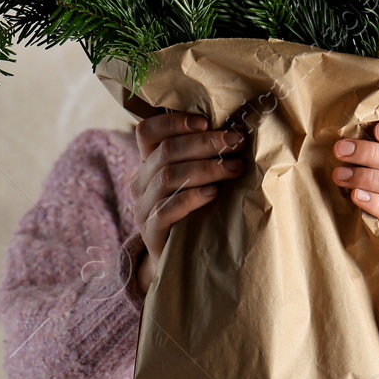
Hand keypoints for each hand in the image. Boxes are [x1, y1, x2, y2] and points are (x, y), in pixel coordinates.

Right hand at [129, 112, 245, 293]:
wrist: (180, 256)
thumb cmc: (195, 209)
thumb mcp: (194, 179)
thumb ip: (203, 156)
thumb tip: (238, 131)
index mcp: (148, 162)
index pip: (147, 131)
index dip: (173, 122)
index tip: (206, 122)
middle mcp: (141, 181)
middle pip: (166, 152)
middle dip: (205, 143)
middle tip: (235, 141)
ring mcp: (143, 207)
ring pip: (168, 177)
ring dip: (205, 168)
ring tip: (234, 168)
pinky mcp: (150, 231)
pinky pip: (167, 209)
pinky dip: (192, 198)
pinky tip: (213, 194)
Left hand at [332, 122, 378, 257]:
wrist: (369, 244)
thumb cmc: (365, 197)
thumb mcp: (369, 171)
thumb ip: (369, 152)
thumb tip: (346, 133)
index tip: (377, 129)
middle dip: (373, 153)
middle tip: (341, 150)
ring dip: (370, 177)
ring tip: (341, 175)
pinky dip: (377, 203)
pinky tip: (357, 196)